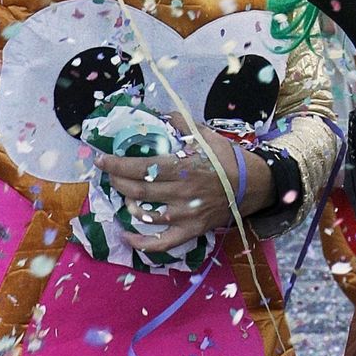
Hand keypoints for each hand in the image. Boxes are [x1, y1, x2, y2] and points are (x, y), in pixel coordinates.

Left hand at [100, 125, 273, 251]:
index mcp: (183, 167)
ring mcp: (184, 215)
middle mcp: (180, 192)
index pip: (141, 167)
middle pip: (137, 190)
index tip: (101, 160)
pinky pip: (161, 242)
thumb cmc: (229, 159)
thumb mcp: (208, 136)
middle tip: (110, 175)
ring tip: (123, 194)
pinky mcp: (190, 230)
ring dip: (127, 204)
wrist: (253, 186)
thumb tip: (163, 113)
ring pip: (144, 214)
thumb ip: (183, 124)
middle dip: (117, 181)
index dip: (116, 165)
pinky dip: (140, 242)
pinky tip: (126, 235)